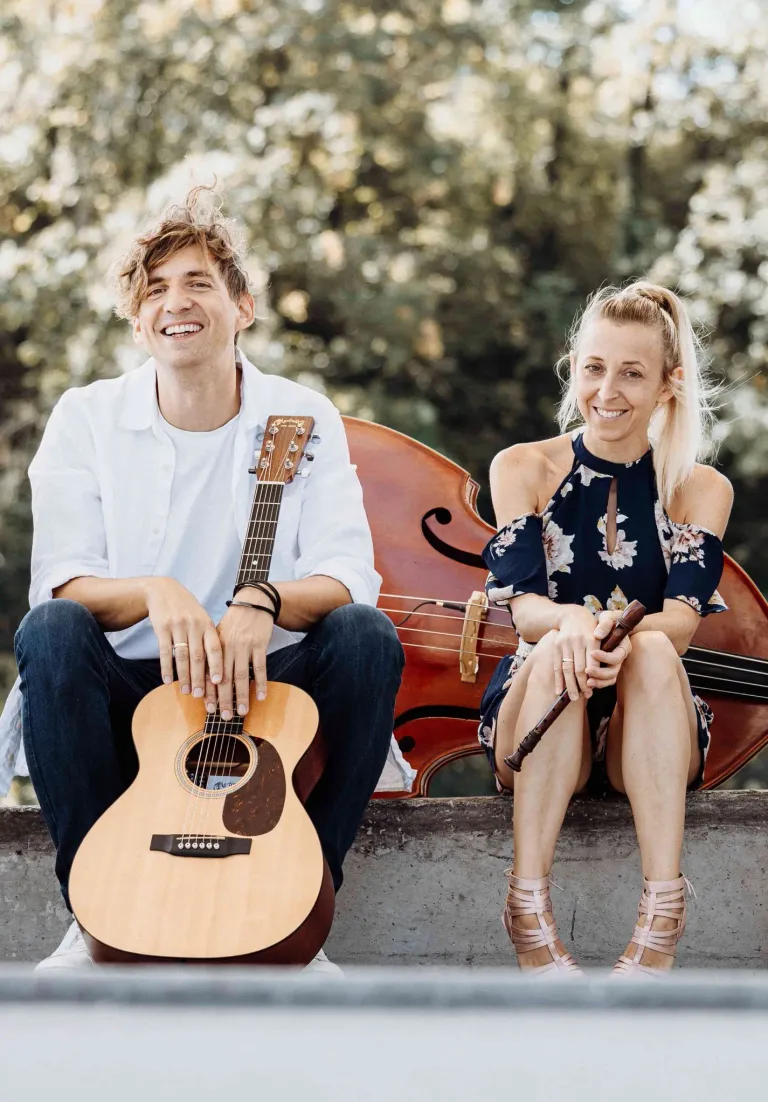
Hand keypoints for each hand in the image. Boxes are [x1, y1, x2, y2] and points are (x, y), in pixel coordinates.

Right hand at [144, 578, 222, 697]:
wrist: (164, 590)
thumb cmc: (187, 610)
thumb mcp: (201, 619)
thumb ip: (208, 639)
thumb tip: (217, 667)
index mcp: (207, 624)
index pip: (215, 648)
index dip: (217, 665)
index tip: (220, 683)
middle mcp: (194, 625)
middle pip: (198, 656)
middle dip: (200, 678)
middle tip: (200, 696)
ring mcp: (177, 626)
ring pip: (182, 656)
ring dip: (183, 676)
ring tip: (185, 691)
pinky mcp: (162, 628)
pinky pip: (165, 651)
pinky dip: (166, 667)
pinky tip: (166, 680)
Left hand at [214, 591, 274, 719]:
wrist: (252, 602)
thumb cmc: (233, 622)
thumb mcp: (218, 635)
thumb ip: (212, 655)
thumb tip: (206, 678)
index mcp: (214, 646)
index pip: (209, 673)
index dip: (209, 692)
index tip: (208, 709)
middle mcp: (227, 648)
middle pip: (224, 678)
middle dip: (224, 700)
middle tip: (224, 717)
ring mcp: (243, 647)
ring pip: (241, 676)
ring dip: (241, 696)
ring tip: (242, 712)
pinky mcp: (259, 645)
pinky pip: (260, 667)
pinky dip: (260, 683)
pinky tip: (261, 696)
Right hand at [554, 607, 600, 700]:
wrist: (573, 615)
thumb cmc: (591, 629)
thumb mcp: (601, 636)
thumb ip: (602, 654)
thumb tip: (599, 672)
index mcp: (591, 640)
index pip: (591, 664)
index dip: (592, 679)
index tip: (592, 691)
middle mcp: (577, 641)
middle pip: (579, 668)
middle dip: (582, 685)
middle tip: (585, 696)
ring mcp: (565, 644)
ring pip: (567, 668)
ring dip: (570, 685)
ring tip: (574, 697)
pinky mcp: (556, 646)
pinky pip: (557, 665)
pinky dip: (558, 679)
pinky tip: (559, 691)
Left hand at [585, 610, 632, 690]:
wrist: (606, 626)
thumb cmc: (608, 620)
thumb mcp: (607, 618)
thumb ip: (604, 624)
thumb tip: (597, 635)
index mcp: (623, 645)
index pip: (618, 655)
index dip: (606, 657)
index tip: (592, 653)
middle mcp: (620, 657)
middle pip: (614, 670)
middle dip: (600, 672)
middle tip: (587, 670)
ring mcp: (614, 665)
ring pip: (610, 678)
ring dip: (598, 681)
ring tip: (587, 682)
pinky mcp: (607, 669)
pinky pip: (605, 681)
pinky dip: (597, 683)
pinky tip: (587, 683)